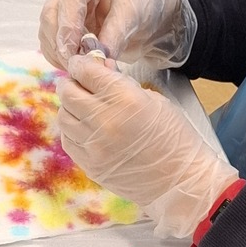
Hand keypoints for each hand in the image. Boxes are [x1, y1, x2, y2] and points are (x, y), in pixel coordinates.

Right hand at [40, 0, 191, 75]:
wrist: (145, 12)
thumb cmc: (140, 3)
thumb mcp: (133, 14)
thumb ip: (115, 33)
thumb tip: (99, 57)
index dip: (68, 25)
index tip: (72, 50)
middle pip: (51, 16)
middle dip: (60, 43)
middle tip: (75, 65)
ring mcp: (61, 10)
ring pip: (47, 32)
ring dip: (58, 53)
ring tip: (79, 69)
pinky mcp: (61, 29)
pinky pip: (51, 45)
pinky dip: (59, 59)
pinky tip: (75, 67)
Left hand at [58, 53, 231, 237]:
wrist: (182, 182)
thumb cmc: (176, 138)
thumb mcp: (155, 101)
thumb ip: (123, 85)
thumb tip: (102, 71)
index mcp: (125, 99)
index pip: (86, 71)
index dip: (81, 63)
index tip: (81, 63)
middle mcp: (104, 120)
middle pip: (68, 92)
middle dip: (71, 82)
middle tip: (78, 83)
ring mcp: (94, 145)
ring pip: (64, 116)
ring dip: (70, 107)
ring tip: (82, 107)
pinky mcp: (89, 165)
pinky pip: (68, 140)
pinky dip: (72, 130)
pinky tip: (85, 128)